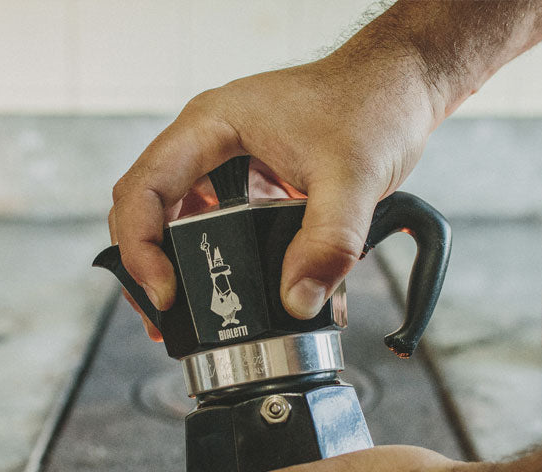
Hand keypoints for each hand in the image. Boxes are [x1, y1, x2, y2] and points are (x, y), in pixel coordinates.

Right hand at [108, 47, 443, 330]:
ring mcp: (226, 163)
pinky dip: (217, 260)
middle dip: (148, 264)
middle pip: (148, 208)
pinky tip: (232, 290)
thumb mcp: (353, 176)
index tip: (165, 291)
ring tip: (185, 313)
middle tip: (164, 313)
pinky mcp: (249, 184)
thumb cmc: (372, 104)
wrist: (400, 87)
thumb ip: (328, 241)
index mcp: (211, 125)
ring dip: (177, 266)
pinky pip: (215, 225)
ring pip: (176, 220)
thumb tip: (298, 302)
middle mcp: (207, 143)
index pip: (145, 188)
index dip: (142, 245)